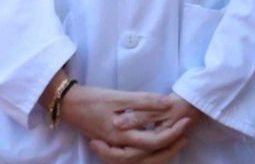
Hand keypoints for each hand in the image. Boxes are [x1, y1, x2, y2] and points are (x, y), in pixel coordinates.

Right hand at [58, 85, 188, 162]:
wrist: (68, 104)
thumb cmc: (93, 99)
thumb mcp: (120, 97)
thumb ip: (144, 101)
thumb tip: (168, 103)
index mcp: (121, 135)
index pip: (152, 142)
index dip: (172, 134)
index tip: (187, 121)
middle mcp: (117, 146)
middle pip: (147, 156)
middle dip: (169, 146)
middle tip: (186, 133)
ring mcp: (112, 147)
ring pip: (138, 160)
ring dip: (157, 152)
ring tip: (174, 141)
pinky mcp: (109, 144)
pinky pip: (128, 156)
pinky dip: (142, 154)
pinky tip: (152, 146)